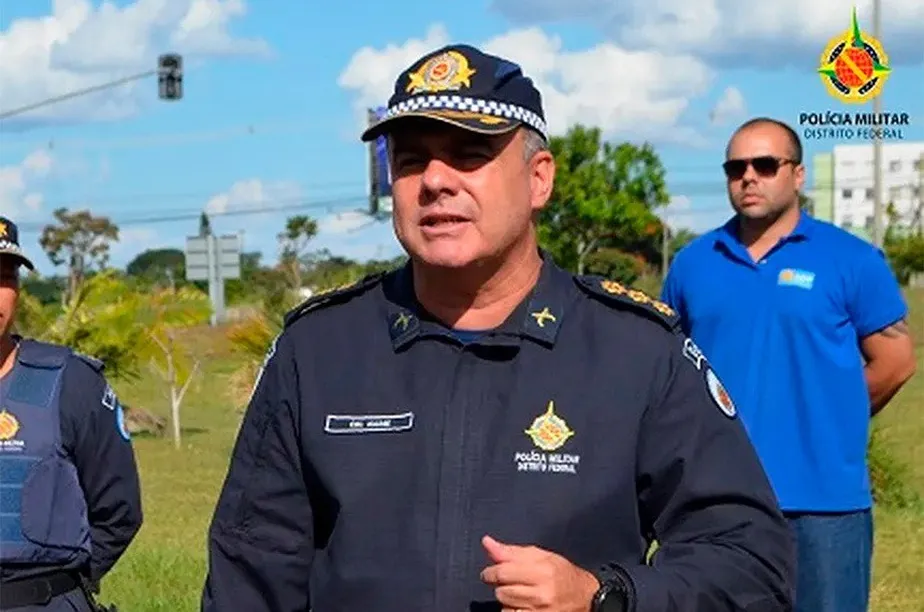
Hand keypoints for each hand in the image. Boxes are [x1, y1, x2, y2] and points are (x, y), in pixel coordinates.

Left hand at [479, 535, 599, 611]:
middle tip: (512, 583)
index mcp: (543, 572)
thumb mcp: (541, 556)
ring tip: (521, 595)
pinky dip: (512, 611)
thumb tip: (486, 542)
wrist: (586, 599)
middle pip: (501, 592)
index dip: (491, 572)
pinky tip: (523, 606)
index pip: (503, 573)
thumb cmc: (563, 574)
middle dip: (501, 586)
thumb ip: (511, 551)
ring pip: (504, 608)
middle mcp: (542, 595)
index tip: (490, 572)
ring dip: (507, 601)